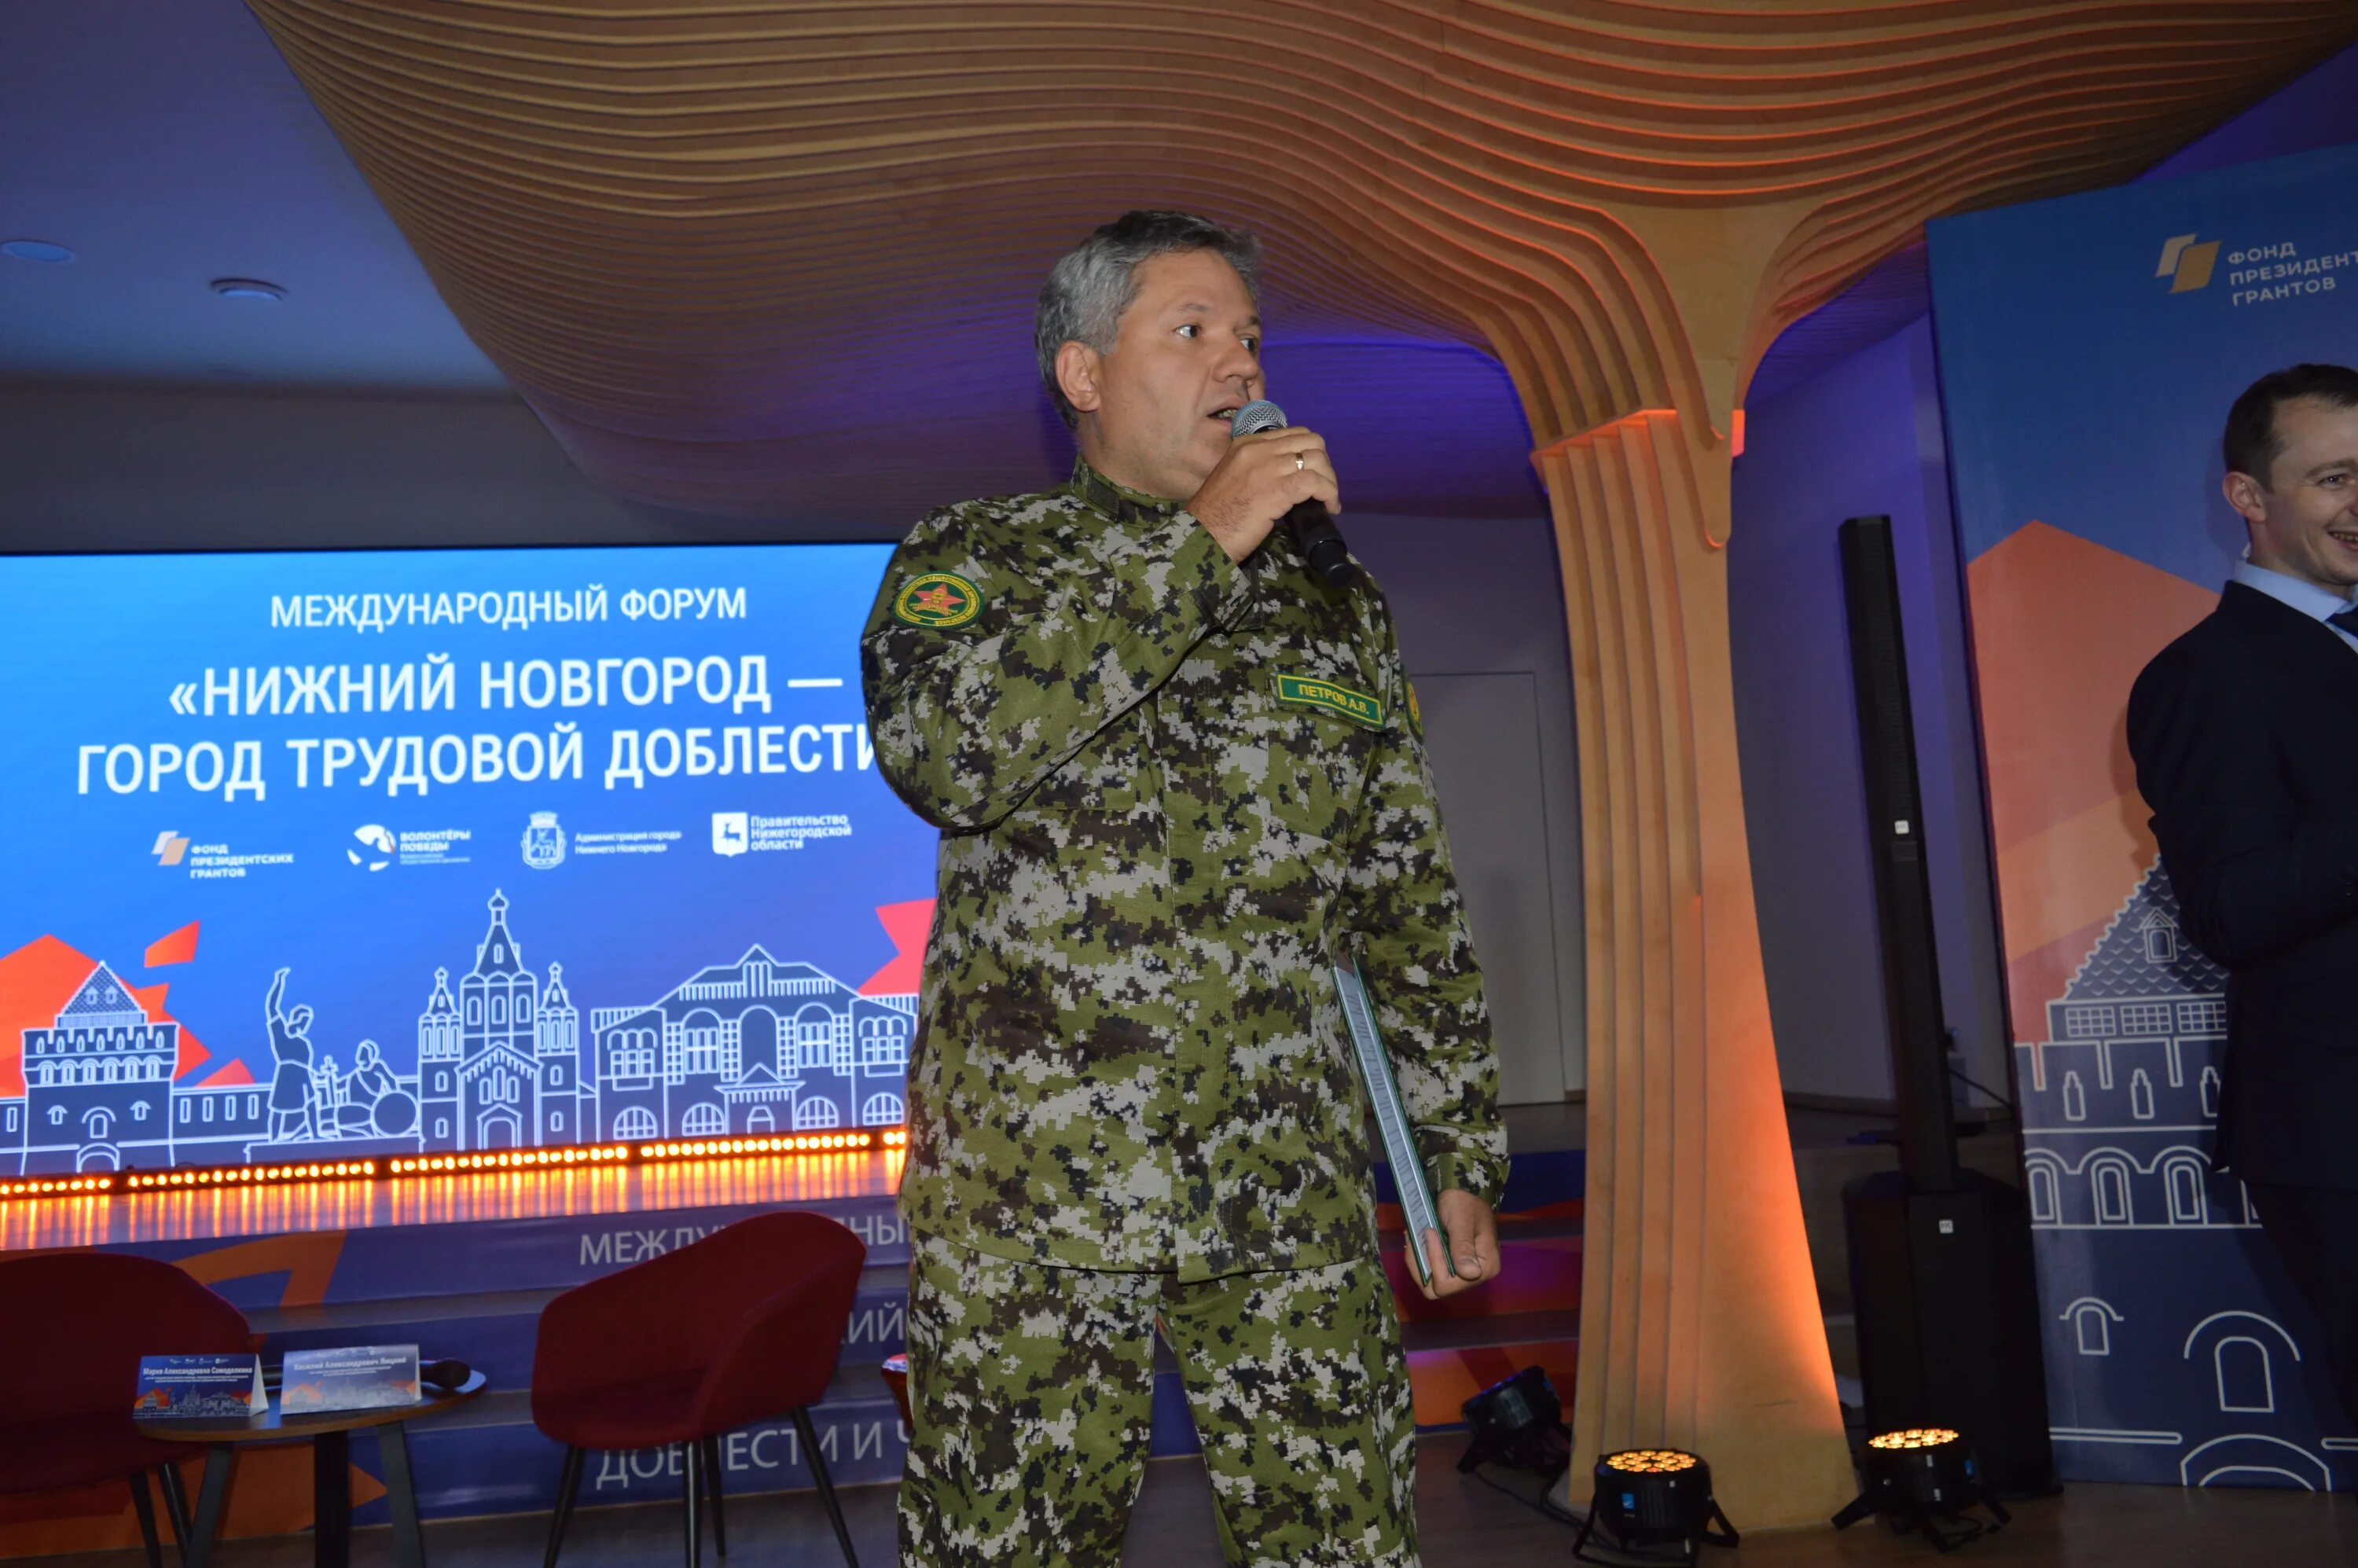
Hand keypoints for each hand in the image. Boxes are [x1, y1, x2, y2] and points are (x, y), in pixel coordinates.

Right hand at [1185, 426, 1341, 563]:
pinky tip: (1329, 507)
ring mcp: (1267, 468)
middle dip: (1325, 465)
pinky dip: (1329, 493)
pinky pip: (1315, 482)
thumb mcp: (1233, 476)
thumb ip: (1256, 466)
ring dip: (1330, 481)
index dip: (1311, 453)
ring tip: (1328, 500)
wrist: (1202, 536)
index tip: (1314, 474)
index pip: (1294, 434)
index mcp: (1246, 442)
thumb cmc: (1216, 514)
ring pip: (1317, 460)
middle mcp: (1258, 449)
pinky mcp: (1276, 490)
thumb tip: (1287, 472)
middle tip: (1323, 488)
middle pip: (1311, 442)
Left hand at [1413, 1187, 1501, 1299]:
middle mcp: (1475, 1276)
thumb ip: (1463, 1246)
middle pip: (1438, 1288)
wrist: (1461, 1191)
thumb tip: (1471, 1274)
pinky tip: (1417, 1241)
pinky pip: (1430, 1273)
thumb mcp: (1461, 1219)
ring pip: (1431, 1283)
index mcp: (1486, 1267)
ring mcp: (1462, 1273)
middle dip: (1422, 1264)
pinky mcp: (1451, 1267)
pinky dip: (1420, 1258)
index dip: (1434, 1262)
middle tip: (1415, 1238)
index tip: (1430, 1232)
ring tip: (1414, 1238)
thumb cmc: (1464, 1201)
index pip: (1449, 1284)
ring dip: (1418, 1262)